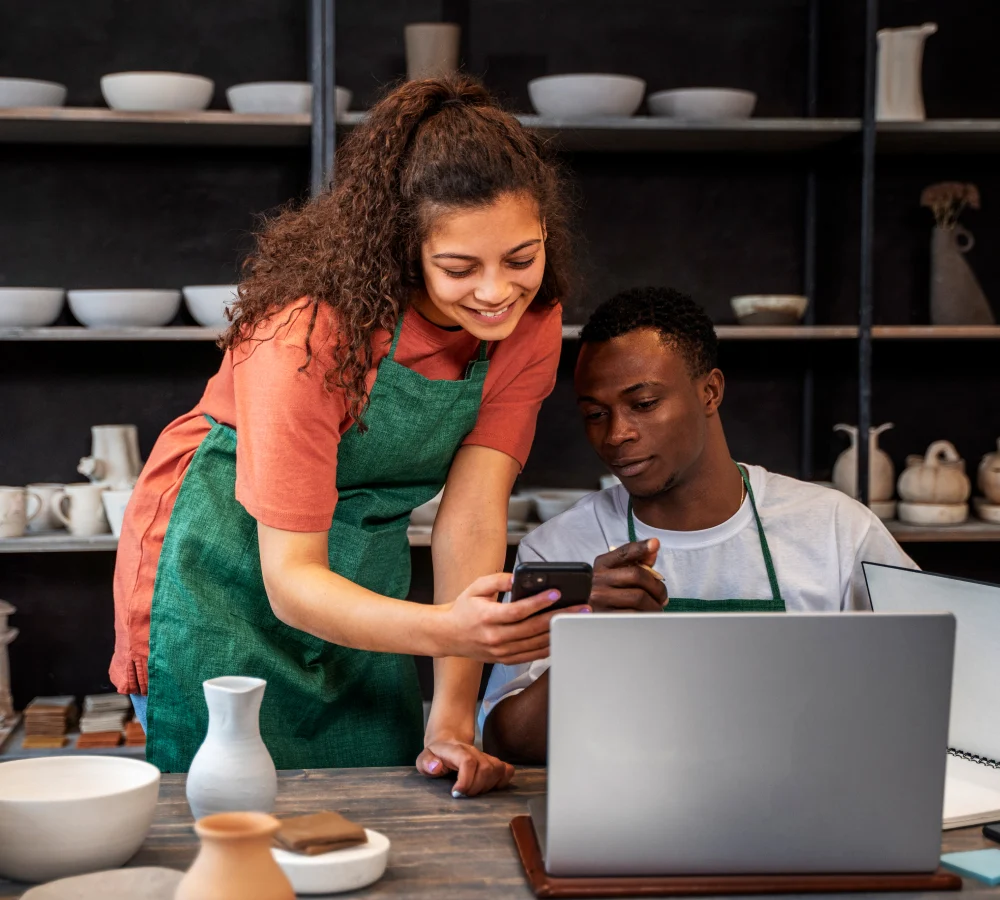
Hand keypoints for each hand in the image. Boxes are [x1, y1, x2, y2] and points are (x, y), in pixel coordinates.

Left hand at [417, 736, 514, 796]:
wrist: (447, 741)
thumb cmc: (435, 755)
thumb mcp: (423, 759)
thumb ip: (426, 763)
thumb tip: (437, 767)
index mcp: (456, 750)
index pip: (468, 761)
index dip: (466, 780)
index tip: (457, 793)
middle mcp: (474, 751)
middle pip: (485, 768)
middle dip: (475, 788)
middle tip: (464, 795)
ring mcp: (486, 756)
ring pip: (498, 770)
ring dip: (488, 787)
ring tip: (474, 792)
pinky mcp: (494, 761)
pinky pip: (507, 770)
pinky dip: (502, 782)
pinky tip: (489, 788)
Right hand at [435, 573, 587, 663]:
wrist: (447, 635)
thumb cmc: (463, 609)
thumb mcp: (476, 588)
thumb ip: (498, 581)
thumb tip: (519, 579)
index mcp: (487, 618)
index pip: (518, 611)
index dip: (538, 602)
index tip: (556, 593)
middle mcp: (495, 638)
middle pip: (533, 628)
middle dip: (558, 617)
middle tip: (579, 608)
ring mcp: (501, 652)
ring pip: (536, 644)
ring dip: (558, 632)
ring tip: (575, 620)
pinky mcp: (505, 660)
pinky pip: (531, 655)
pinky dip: (548, 647)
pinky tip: (561, 636)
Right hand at [590, 540, 667, 611]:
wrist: (587, 615)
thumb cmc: (608, 591)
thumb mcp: (618, 572)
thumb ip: (637, 560)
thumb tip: (653, 548)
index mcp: (602, 564)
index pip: (624, 552)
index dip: (642, 548)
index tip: (655, 544)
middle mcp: (599, 579)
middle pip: (637, 575)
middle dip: (657, 586)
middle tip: (662, 596)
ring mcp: (600, 598)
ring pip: (638, 597)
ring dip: (654, 603)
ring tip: (656, 606)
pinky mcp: (605, 616)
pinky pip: (634, 614)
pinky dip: (646, 615)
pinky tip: (647, 615)